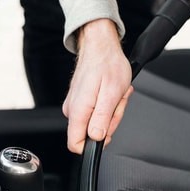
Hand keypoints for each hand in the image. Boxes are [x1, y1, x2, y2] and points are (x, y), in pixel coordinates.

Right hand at [62, 19, 132, 152]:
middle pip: (90, 134)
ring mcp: (75, 105)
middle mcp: (72, 109)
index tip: (107, 130)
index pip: (75, 145)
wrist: (101, 45)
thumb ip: (103, 118)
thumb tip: (97, 138)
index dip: (95, 145)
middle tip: (117, 103)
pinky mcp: (80, 101)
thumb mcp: (112, 94)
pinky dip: (107, 104)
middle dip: (110, 122)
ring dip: (111, 112)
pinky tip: (111, 93)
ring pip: (95, 123)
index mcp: (78, 111)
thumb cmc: (108, 64)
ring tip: (116, 94)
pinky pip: (95, 112)